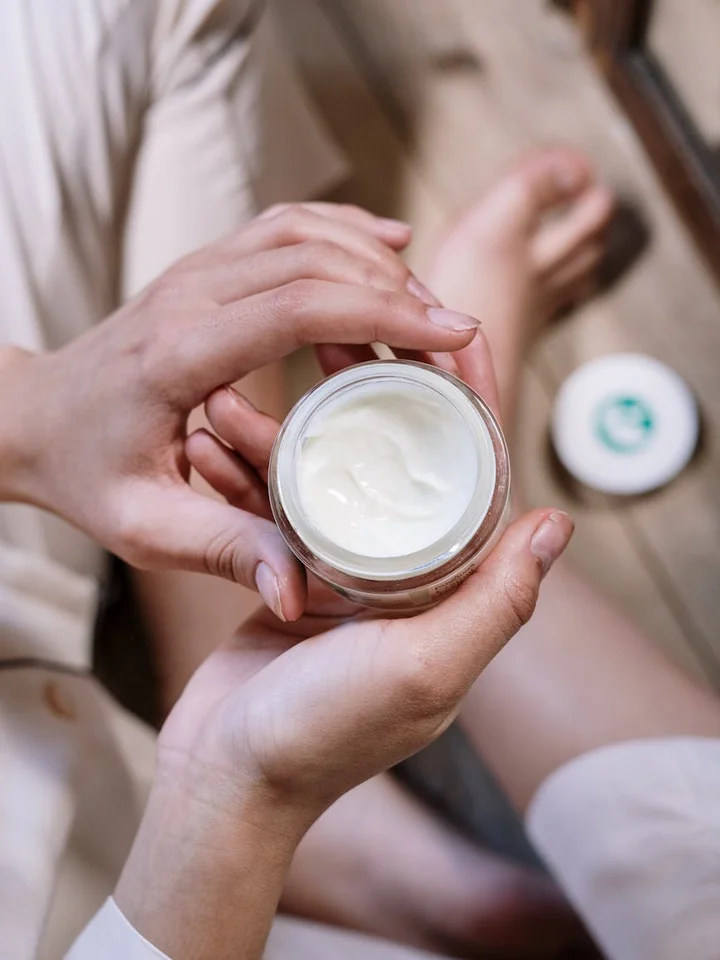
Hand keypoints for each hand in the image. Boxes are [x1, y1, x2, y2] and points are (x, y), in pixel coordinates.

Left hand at [1, 203, 479, 617]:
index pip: (296, 305)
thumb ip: (228, 553)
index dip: (382, 313)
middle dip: (402, 290)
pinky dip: (346, 228)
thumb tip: (299, 594)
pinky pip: (286, 225)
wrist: (37, 419)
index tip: (452, 333)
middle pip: (315, 257)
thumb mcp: (147, 528)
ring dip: (378, 260)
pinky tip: (390, 245)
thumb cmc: (89, 472)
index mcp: (179, 355)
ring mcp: (198, 272)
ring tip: (430, 309)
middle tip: (459, 337)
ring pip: (306, 229)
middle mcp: (190, 296)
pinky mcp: (208, 270)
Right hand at [159, 333, 574, 816]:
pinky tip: (208, 444)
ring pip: (321, 478)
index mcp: (447, 593)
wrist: (228, 782)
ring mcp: (341, 575)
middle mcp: (402, 578)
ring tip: (237, 393)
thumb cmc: (325, 735)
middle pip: (394, 462)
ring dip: (281, 434)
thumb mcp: (424, 669)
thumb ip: (496, 602)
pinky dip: (240, 479)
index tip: (451, 334)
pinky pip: (268, 510)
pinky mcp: (286, 577)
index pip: (473, 479)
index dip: (470, 407)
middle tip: (332, 337)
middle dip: (367, 397)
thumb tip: (557, 522)